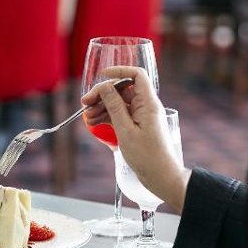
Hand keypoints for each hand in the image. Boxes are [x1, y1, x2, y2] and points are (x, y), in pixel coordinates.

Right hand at [81, 66, 190, 211]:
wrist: (161, 176)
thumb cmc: (147, 156)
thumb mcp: (126, 130)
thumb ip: (115, 107)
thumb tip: (106, 87)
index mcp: (148, 103)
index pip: (136, 75)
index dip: (119, 71)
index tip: (101, 77)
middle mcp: (146, 106)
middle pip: (123, 90)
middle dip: (103, 94)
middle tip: (85, 103)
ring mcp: (142, 117)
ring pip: (119, 103)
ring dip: (102, 107)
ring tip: (87, 118)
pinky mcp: (138, 127)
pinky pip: (121, 116)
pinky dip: (107, 117)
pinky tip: (94, 124)